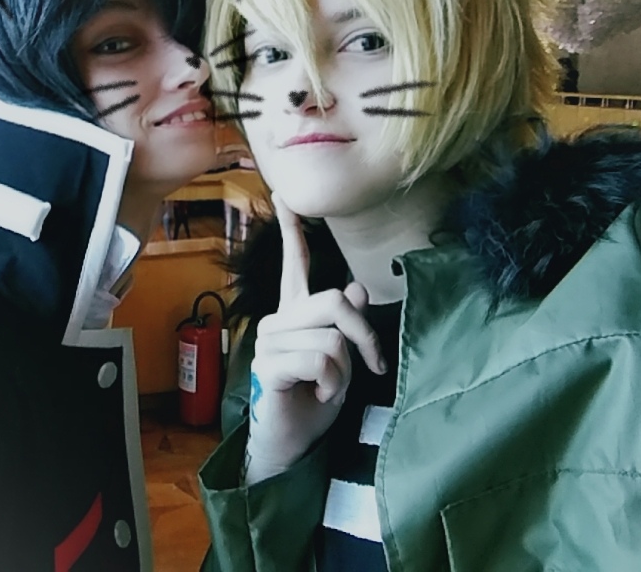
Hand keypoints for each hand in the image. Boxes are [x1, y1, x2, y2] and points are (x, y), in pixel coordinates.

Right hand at [242, 195, 386, 484]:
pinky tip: (319, 395)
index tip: (285, 197)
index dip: (291, 232)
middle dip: (363, 334)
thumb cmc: (316, 397)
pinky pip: (320, 360)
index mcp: (295, 313)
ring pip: (332, 337)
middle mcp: (277, 320)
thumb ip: (345, 323)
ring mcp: (269, 342)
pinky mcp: (269, 365)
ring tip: (329, 387)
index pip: (295, 265)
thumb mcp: (343, 357)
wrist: (293, 441)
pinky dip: (333, 383)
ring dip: (345, 370)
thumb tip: (354, 288)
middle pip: (334, 301)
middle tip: (371, 364)